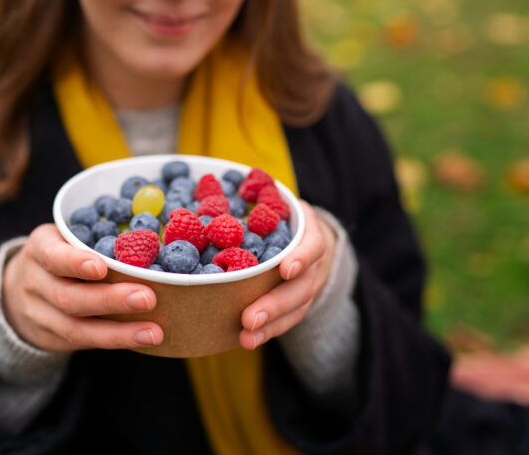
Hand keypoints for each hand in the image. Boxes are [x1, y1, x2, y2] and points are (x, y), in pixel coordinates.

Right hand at [2, 224, 163, 352]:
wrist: (17, 290)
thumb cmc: (60, 256)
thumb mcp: (65, 238)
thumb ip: (97, 237)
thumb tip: (151, 237)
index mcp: (40, 248)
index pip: (53, 256)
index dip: (76, 263)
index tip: (101, 267)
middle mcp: (35, 282)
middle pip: (68, 297)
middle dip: (109, 300)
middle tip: (147, 298)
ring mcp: (40, 315)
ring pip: (76, 328)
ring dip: (119, 332)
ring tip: (153, 332)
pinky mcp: (51, 339)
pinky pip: (84, 343)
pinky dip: (115, 341)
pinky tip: (143, 340)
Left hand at [239, 200, 335, 349]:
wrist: (309, 237)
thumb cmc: (282, 217)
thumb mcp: (276, 203)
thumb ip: (257, 199)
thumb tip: (214, 187)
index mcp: (310, 234)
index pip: (313, 245)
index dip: (302, 257)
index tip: (285, 268)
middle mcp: (314, 264)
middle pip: (301, 287)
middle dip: (276, 304)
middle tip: (249, 318)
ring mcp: (309, 286)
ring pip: (295, 310)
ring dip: (270, 325)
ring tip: (246, 338)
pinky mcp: (299, 304)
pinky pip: (287, 321)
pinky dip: (268, 332)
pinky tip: (246, 341)